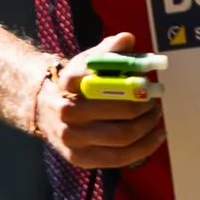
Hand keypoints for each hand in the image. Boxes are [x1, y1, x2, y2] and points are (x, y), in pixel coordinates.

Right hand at [31, 33, 164, 170]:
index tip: (149, 82)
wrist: (43, 108)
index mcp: (71, 82)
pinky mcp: (78, 158)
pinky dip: (143, 149)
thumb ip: (108, 50)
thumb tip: (128, 39)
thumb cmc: (75, 84)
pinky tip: (155, 138)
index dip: (136, 86)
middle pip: (122, 113)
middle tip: (156, 103)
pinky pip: (118, 159)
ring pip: (122, 139)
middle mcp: (68, 111)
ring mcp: (72, 138)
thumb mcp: (86, 61)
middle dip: (147, 109)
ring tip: (156, 119)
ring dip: (148, 129)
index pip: (109, 83)